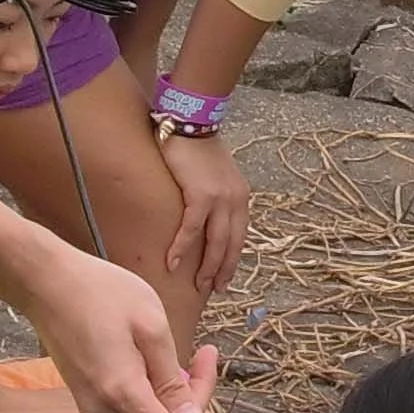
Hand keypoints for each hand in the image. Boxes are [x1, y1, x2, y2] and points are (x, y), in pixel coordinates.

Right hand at [16, 237, 209, 412]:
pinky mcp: (87, 397)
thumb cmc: (100, 294)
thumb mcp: (150, 326)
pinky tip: (152, 355)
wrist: (45, 283)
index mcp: (123, 392)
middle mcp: (104, 409)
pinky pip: (131, 403)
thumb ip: (172, 379)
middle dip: (192, 395)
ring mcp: (92, 406)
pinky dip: (151, 387)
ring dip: (172, 389)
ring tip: (182, 349)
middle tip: (206, 354)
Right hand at [160, 133, 250, 299]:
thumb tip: (204, 217)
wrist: (190, 122)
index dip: (232, 260)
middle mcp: (236, 201)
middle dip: (223, 270)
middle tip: (214, 290)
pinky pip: (192, 229)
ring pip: (216, 243)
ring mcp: (221, 199)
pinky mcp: (201, 195)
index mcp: (241, 198)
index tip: (225, 278)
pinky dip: (182, 248)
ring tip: (197, 285)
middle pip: (231, 245)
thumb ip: (216, 196)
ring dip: (206, 267)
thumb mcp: (216, 175)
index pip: (239, 237)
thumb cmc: (197, 147)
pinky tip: (173, 262)